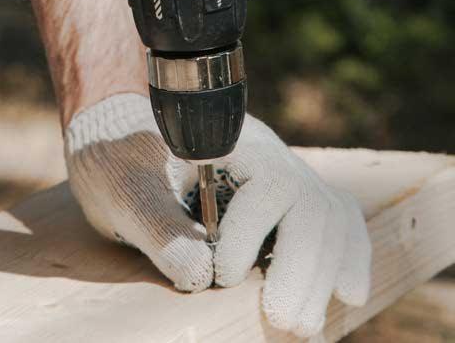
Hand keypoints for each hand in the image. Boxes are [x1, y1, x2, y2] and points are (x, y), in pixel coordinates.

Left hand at [65, 93, 370, 336]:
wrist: (123, 142)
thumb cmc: (118, 162)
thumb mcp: (122, 191)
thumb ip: (157, 226)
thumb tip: (199, 275)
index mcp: (224, 143)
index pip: (266, 184)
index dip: (252, 234)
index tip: (222, 275)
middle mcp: (264, 156)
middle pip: (309, 205)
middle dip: (303, 268)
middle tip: (284, 321)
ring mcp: (280, 176)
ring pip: (328, 217)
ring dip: (325, 273)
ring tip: (304, 326)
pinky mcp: (286, 201)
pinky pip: (333, 222)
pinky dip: (345, 255)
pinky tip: (347, 292)